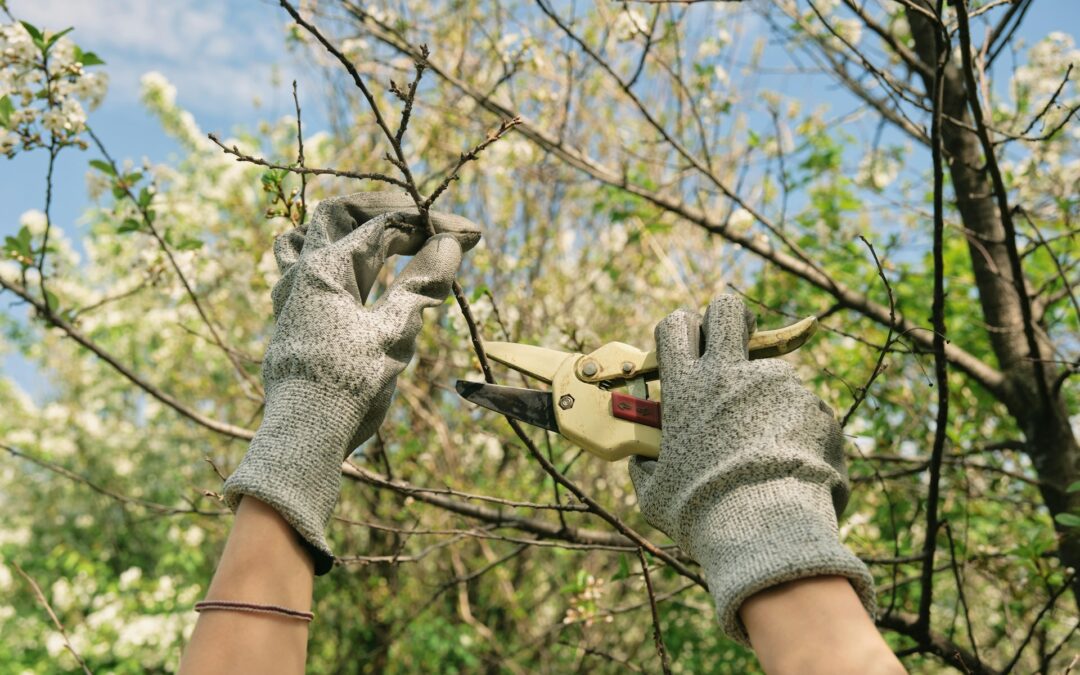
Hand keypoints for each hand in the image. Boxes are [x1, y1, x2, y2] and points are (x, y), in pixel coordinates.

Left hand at [223, 192, 481, 573]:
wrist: (304, 437)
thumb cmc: (348, 386)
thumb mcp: (394, 333)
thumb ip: (422, 284)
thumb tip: (451, 243)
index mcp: (326, 268)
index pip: (385, 227)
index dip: (431, 225)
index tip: (471, 236)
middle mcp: (303, 273)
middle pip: (341, 215)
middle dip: (390, 213)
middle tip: (430, 225)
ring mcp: (292, 296)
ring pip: (309, 237)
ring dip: (347, 228)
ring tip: (380, 233)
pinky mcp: (293, 319)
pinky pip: (299, 268)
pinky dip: (329, 258)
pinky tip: (346, 274)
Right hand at [629, 295, 874, 643]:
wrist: (765, 530)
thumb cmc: (701, 515)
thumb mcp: (655, 493)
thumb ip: (649, 465)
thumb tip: (642, 459)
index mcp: (685, 389)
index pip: (675, 325)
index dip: (681, 329)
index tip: (688, 348)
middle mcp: (729, 374)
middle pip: (728, 309)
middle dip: (730, 320)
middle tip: (735, 346)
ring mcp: (776, 384)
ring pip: (772, 369)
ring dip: (768, 396)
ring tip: (768, 450)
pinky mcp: (814, 404)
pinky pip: (805, 408)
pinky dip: (799, 430)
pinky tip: (792, 466)